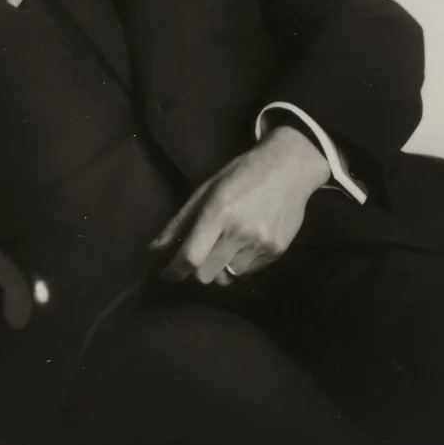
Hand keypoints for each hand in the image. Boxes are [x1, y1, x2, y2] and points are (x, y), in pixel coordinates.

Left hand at [149, 127, 330, 285]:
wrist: (290, 168)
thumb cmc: (242, 173)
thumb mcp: (207, 189)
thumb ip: (180, 221)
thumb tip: (153, 249)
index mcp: (219, 212)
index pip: (191, 256)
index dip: (174, 271)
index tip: (166, 274)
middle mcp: (240, 232)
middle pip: (206, 275)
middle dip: (195, 271)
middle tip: (195, 258)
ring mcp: (261, 244)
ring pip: (228, 276)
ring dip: (219, 267)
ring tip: (223, 245)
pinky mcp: (277, 252)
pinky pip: (248, 272)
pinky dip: (238, 264)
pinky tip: (243, 243)